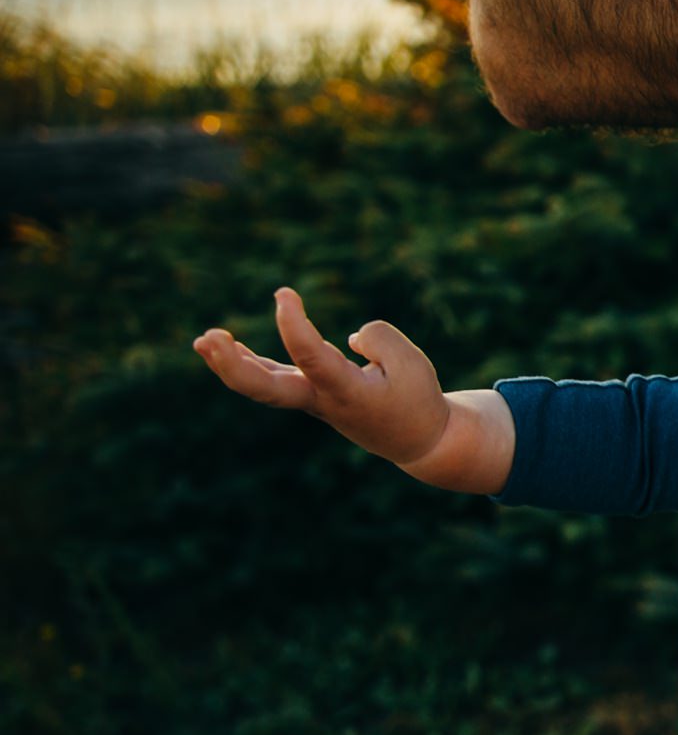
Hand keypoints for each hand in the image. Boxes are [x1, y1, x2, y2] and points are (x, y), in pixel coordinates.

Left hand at [193, 287, 450, 469]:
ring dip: (228, 365)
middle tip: (210, 337)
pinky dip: (244, 363)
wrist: (417, 441)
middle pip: (266, 390)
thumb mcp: (413, 363)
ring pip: (261, 388)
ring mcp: (311, 401)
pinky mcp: (310, 396)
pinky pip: (270, 380)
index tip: (284, 293)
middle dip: (234, 366)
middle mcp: (321, 400)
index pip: (310, 358)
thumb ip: (380, 338)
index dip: (292, 326)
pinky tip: (219, 347)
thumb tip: (347, 338)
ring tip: (203, 338)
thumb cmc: (416, 399)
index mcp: (348, 392)